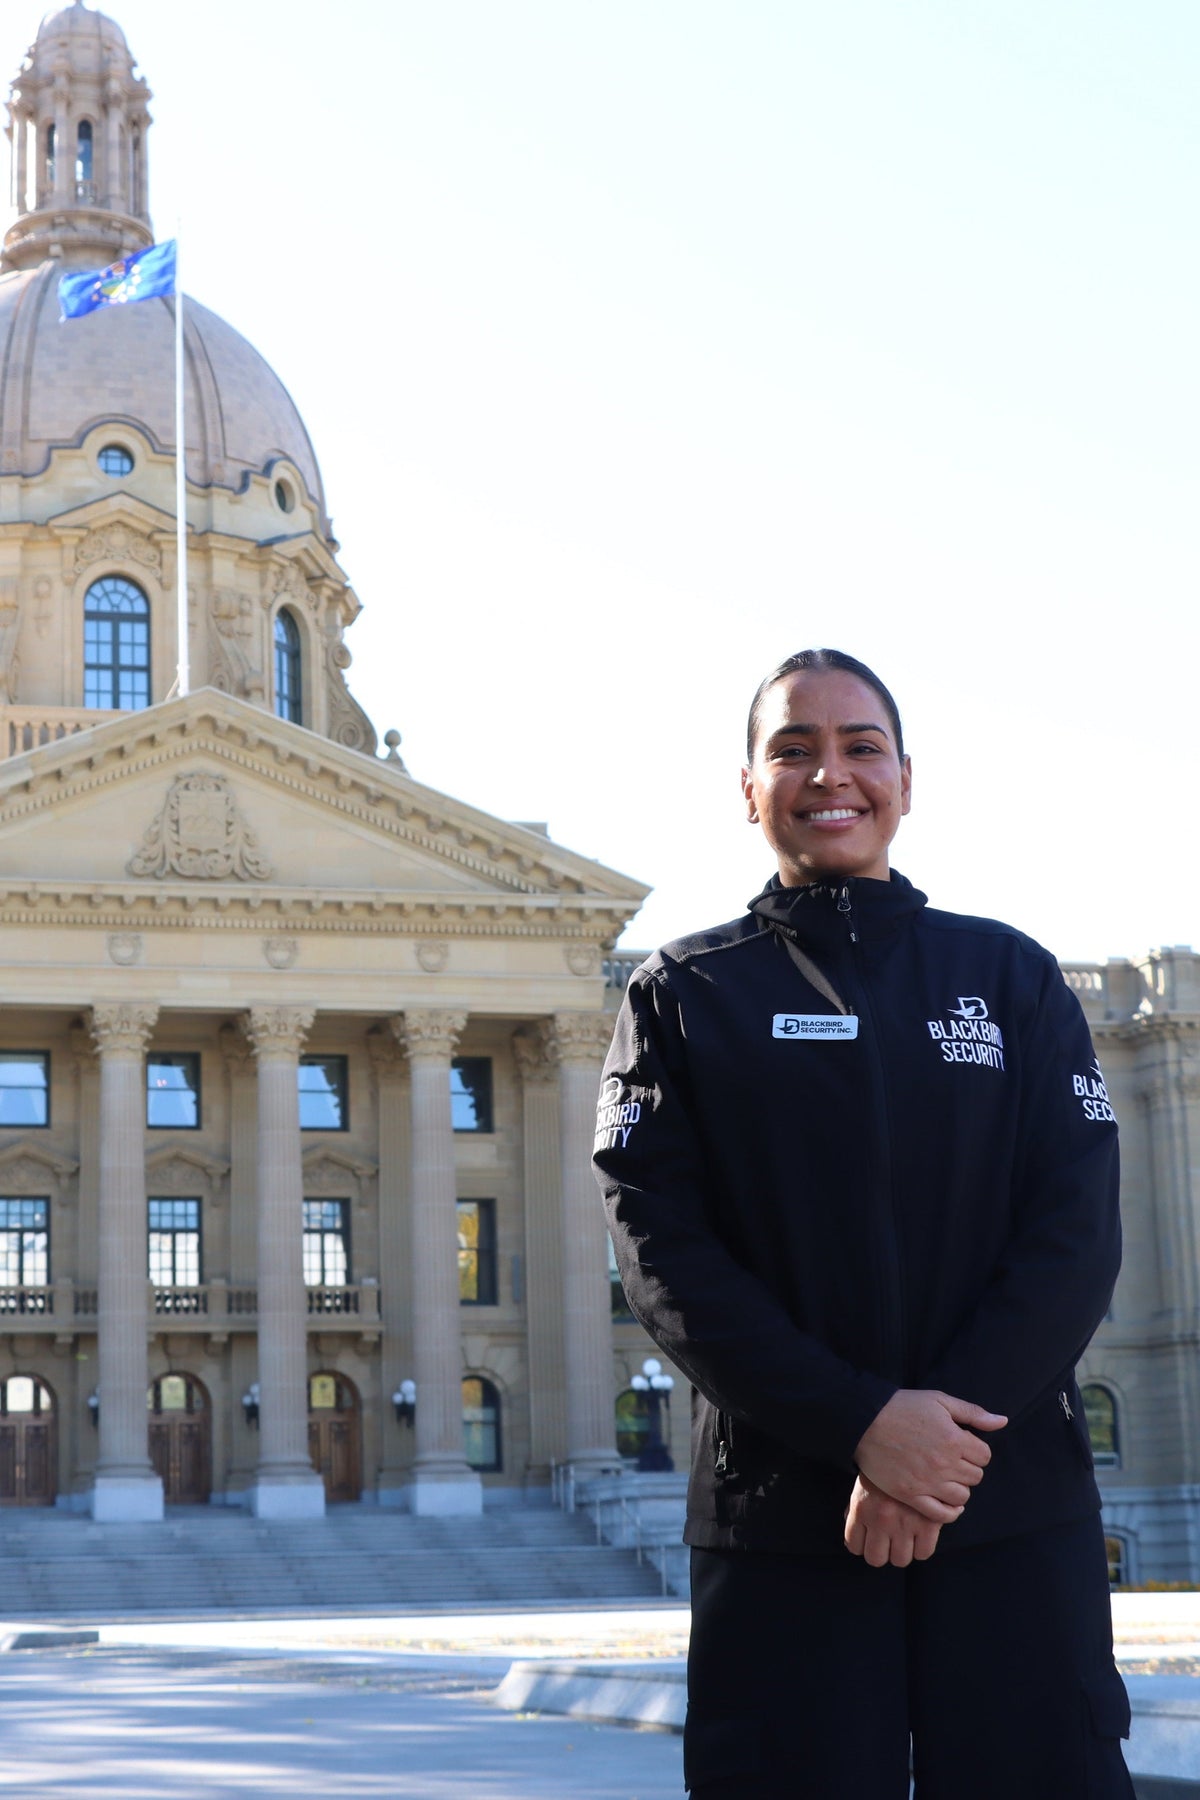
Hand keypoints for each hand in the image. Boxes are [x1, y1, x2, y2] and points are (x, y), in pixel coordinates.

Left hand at [844, 1474, 946, 1567]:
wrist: (914, 1447)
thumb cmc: (885, 1468)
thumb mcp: (862, 1486)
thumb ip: (854, 1513)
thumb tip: (851, 1544)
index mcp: (861, 1508)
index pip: (854, 1546)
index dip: (862, 1545)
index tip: (869, 1539)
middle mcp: (881, 1519)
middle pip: (876, 1559)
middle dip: (881, 1552)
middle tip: (887, 1542)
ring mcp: (906, 1522)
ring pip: (901, 1560)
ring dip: (902, 1551)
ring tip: (905, 1538)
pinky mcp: (929, 1523)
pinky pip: (924, 1553)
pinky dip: (922, 1547)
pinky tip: (920, 1534)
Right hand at [854, 1389, 1006, 1522]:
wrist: (865, 1420)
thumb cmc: (903, 1407)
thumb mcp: (939, 1400)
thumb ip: (973, 1412)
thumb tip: (1002, 1421)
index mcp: (954, 1439)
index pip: (984, 1456)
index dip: (975, 1450)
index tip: (962, 1445)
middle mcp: (945, 1463)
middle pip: (975, 1476)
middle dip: (967, 1467)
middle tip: (951, 1459)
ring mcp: (928, 1482)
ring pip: (962, 1496)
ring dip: (959, 1488)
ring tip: (946, 1477)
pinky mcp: (911, 1495)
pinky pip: (941, 1514)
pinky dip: (950, 1512)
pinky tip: (946, 1501)